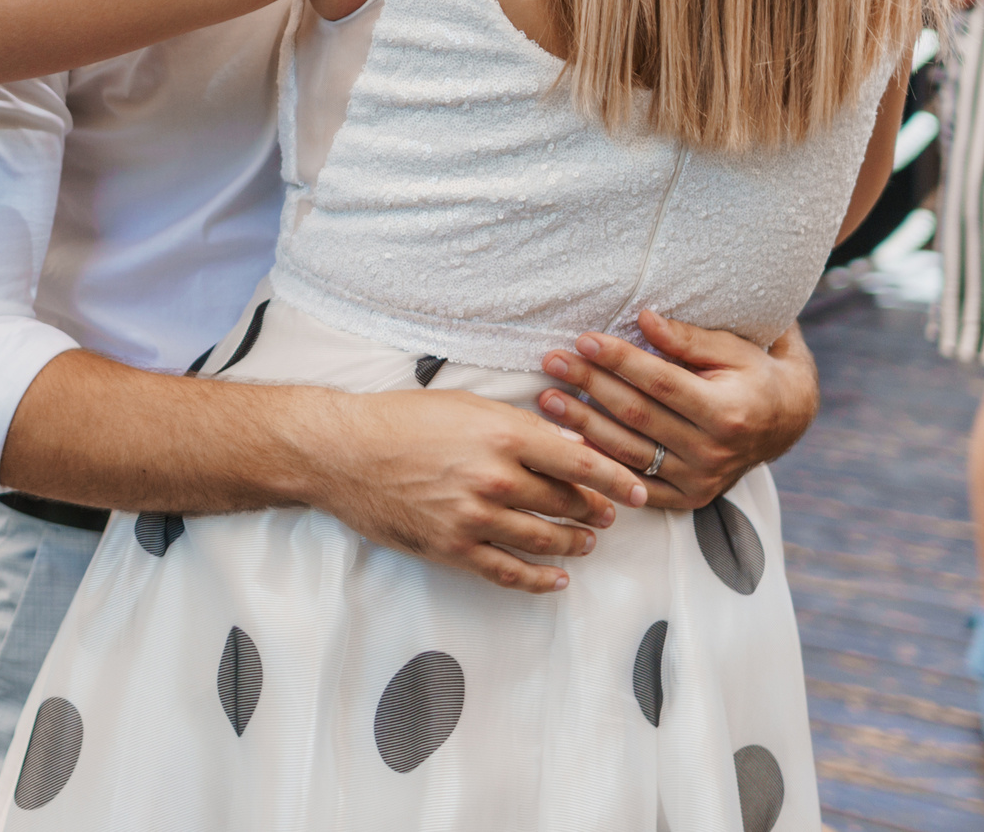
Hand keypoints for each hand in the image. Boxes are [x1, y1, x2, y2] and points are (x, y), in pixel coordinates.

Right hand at [302, 387, 648, 591]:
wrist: (344, 452)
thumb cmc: (402, 419)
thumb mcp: (467, 404)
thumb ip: (519, 424)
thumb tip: (567, 441)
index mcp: (504, 434)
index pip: (581, 461)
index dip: (617, 479)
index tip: (640, 491)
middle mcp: (496, 478)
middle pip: (567, 503)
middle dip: (595, 512)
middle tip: (608, 516)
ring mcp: (475, 518)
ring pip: (545, 540)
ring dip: (574, 544)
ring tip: (586, 543)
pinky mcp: (453, 548)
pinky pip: (509, 572)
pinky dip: (540, 579)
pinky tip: (556, 578)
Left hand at [534, 310, 819, 508]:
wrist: (786, 423)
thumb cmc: (753, 374)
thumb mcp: (732, 349)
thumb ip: (687, 339)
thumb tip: (643, 318)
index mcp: (728, 411)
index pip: (661, 383)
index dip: (621, 360)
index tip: (585, 338)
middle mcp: (714, 451)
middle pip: (638, 415)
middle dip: (591, 384)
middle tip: (553, 360)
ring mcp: (700, 480)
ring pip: (629, 451)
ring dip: (583, 423)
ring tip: (547, 398)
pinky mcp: (688, 498)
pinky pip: (636, 483)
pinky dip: (602, 463)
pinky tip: (571, 440)